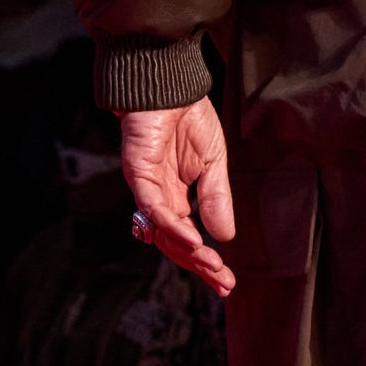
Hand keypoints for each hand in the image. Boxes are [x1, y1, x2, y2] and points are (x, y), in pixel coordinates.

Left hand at [120, 98, 234, 293]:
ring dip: (188, 252)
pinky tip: (193, 239)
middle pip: (175, 244)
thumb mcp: (214, 163)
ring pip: (162, 233)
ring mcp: (145, 188)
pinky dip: (172, 226)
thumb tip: (226, 236)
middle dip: (200, 266)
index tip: (227, 281)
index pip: (189, 238)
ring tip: (212, 265)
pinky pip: (152, 208)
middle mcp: (158, 198)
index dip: (207, 261)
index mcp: (175, 196)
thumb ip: (216, 198)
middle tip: (223, 282)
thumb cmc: (188, 117)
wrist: (170, 83)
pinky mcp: (137, 174)